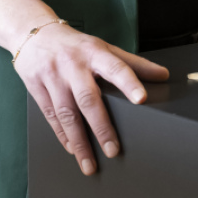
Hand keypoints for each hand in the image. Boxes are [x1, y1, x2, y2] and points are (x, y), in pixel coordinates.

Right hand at [12, 23, 168, 175]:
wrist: (34, 34)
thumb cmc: (75, 45)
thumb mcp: (104, 48)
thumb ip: (133, 63)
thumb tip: (163, 75)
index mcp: (94, 53)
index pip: (115, 66)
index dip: (129, 82)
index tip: (140, 99)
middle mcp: (73, 65)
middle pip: (88, 98)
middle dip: (101, 127)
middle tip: (113, 149)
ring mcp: (53, 77)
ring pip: (66, 113)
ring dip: (79, 141)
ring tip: (90, 163)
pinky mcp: (36, 88)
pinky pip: (51, 116)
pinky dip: (62, 136)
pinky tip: (72, 149)